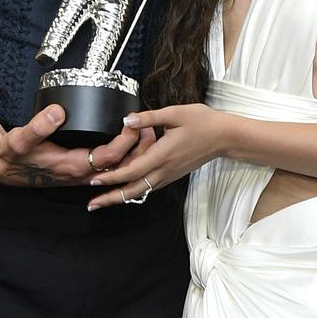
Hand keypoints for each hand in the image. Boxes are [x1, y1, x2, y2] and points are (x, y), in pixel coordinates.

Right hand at [0, 105, 142, 186]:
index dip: (125, 140)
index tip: (134, 121)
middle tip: (151, 124)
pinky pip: (109, 163)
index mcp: (73, 166)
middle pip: (121, 165)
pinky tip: (129, 140)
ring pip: (117, 166)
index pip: (110, 155)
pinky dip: (123, 152)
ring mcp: (83, 172)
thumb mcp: (20, 139)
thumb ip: (38, 126)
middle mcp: (82, 173)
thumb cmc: (14, 154)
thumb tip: (58, 112)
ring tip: (146, 129)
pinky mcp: (81, 167)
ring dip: (134, 151)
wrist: (5, 166)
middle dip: (139, 148)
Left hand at [87, 104, 226, 209]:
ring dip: (122, 197)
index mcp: (162, 155)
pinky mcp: (173, 175)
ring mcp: (169, 175)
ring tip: (104, 200)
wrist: (224, 137)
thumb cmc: (202, 122)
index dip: (112, 177)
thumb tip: (127, 120)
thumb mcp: (175, 113)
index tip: (94, 180)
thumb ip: (150, 118)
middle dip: (111, 198)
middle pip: (133, 190)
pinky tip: (127, 189)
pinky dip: (135, 190)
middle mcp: (164, 169)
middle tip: (92, 204)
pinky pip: (151, 187)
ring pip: (142, 191)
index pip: (132, 170)